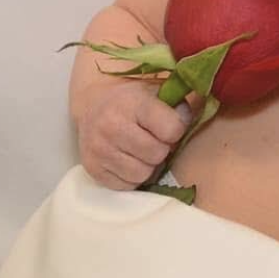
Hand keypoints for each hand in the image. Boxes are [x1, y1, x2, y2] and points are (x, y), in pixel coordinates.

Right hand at [77, 82, 192, 189]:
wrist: (93, 103)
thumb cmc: (133, 99)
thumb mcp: (157, 91)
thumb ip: (178, 107)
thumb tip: (186, 124)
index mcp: (133, 103)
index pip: (171, 129)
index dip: (176, 130)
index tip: (169, 127)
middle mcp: (112, 125)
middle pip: (157, 154)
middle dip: (161, 149)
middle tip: (154, 140)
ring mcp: (99, 148)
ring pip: (142, 174)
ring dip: (147, 166)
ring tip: (141, 151)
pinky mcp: (92, 167)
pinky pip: (125, 186)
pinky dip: (131, 177)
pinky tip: (128, 159)